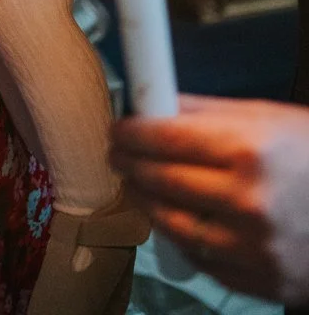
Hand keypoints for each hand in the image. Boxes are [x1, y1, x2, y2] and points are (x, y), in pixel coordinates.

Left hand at [112, 95, 308, 304]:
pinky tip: (173, 216)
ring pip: (172, 225)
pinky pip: (200, 259)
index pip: (164, 139)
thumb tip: (152, 101)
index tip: (117, 128)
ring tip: (138, 183)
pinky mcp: (261, 281)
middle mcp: (249, 201)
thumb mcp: (265, 117)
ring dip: (147, 201)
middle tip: (119, 152)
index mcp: (249, 149)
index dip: (131, 132)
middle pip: (162, 181)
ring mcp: (255, 247)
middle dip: (131, 163)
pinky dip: (181, 236)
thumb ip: (204, 111)